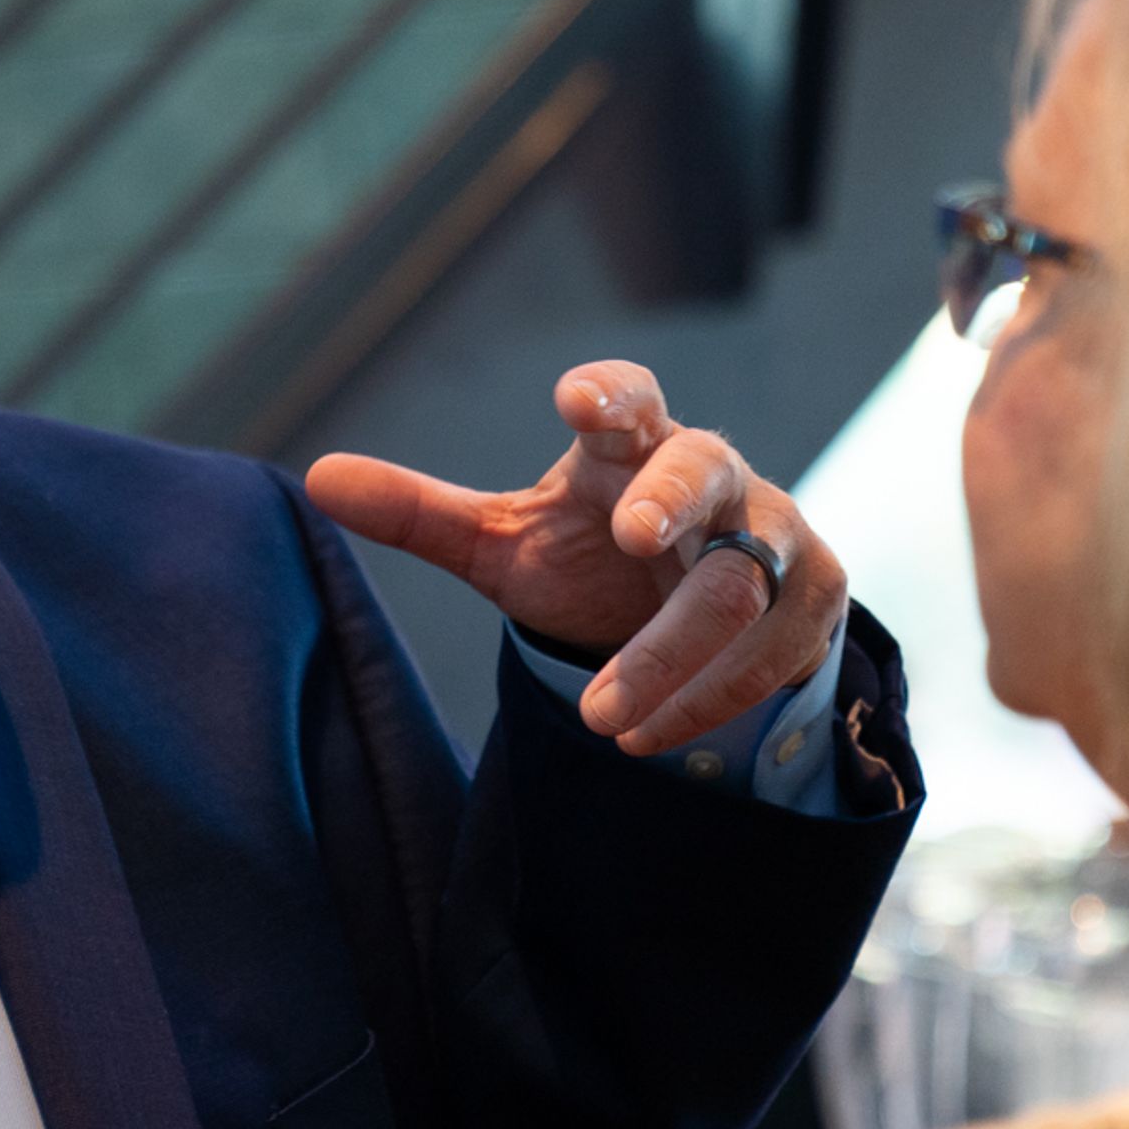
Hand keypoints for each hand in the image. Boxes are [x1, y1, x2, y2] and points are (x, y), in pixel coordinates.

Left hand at [307, 361, 846, 757]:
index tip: (576, 399)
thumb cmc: (589, 558)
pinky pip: (774, 650)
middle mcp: (708, 474)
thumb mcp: (502, 545)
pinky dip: (710, 698)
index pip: (628, 397)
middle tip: (634, 535)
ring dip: (673, 656)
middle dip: (672, 498)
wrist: (688, 617)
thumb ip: (419, 515)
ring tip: (605, 720)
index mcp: (626, 444)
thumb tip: (316, 477)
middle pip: (702, 472)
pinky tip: (648, 735)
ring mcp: (771, 533)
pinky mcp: (812, 596)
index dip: (609, 393)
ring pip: (737, 586)